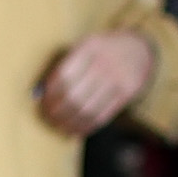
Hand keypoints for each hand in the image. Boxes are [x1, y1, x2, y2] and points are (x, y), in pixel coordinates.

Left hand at [36, 29, 156, 136]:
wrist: (139, 49)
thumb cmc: (101, 50)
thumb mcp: (84, 47)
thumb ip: (63, 66)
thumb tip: (38, 93)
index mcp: (89, 47)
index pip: (63, 76)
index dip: (50, 94)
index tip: (41, 103)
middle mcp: (104, 63)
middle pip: (74, 95)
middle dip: (57, 111)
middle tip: (47, 118)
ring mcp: (117, 80)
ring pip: (87, 110)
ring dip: (69, 123)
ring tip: (58, 127)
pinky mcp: (126, 94)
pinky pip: (102, 116)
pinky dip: (85, 127)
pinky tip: (75, 130)